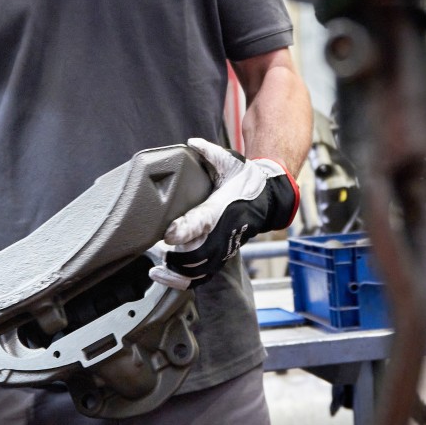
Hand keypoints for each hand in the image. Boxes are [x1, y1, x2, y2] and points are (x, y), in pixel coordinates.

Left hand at [162, 137, 297, 281]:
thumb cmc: (246, 180)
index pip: (202, 222)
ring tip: (157, 269)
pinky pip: (202, 277)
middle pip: (197, 255)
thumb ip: (210, 153)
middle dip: (175, 258)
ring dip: (176, 273)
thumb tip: (193, 142)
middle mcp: (223, 233)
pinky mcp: (221, 257)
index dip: (185, 230)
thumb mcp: (231, 162)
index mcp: (222, 209)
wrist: (269, 198)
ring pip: (199, 271)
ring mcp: (223, 248)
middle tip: (156, 252)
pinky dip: (182, 282)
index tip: (167, 234)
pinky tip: (165, 277)